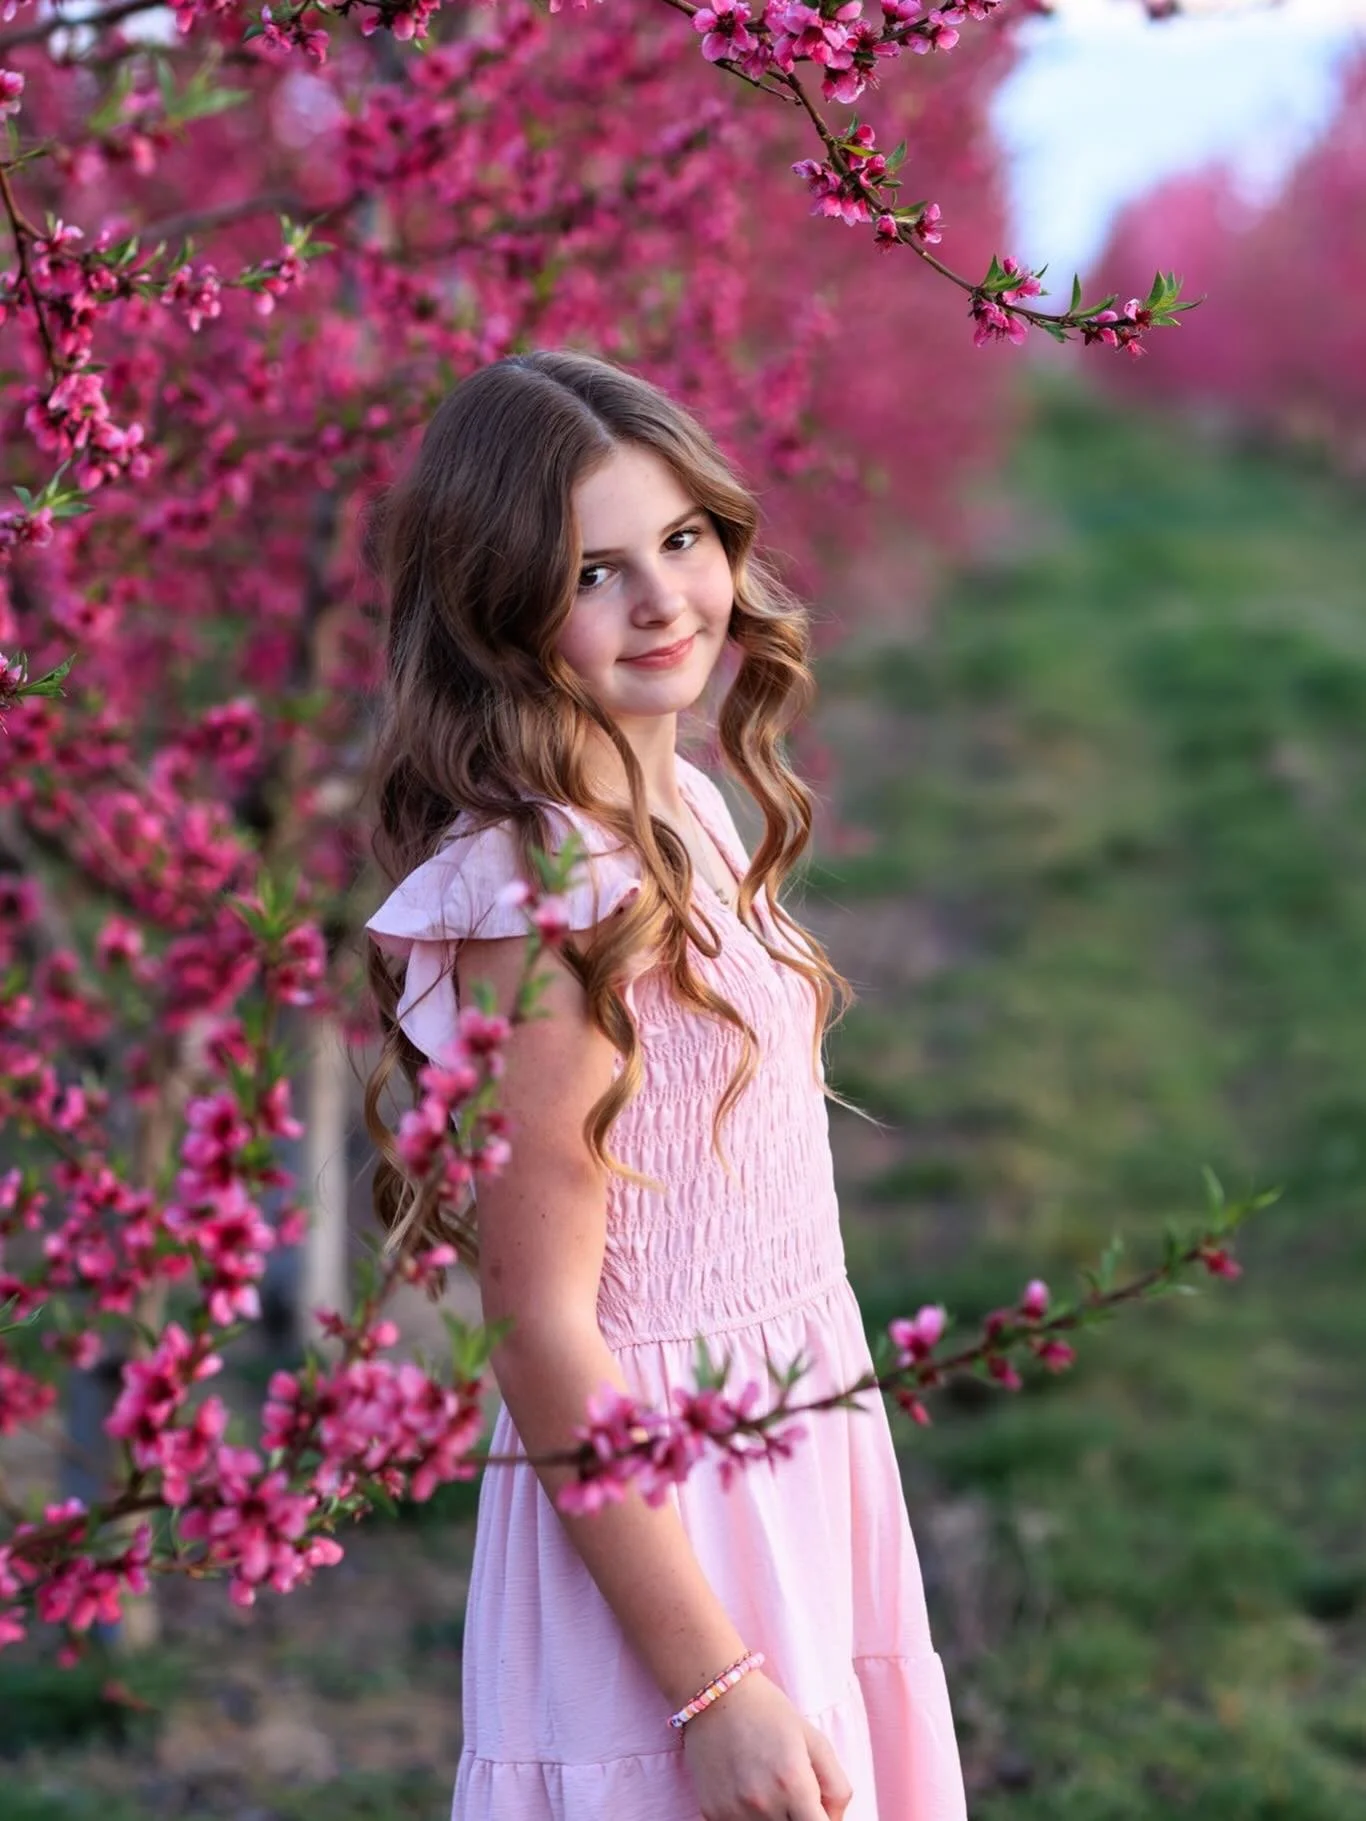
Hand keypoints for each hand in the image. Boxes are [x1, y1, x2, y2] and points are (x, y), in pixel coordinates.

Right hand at [680, 1668, 853, 1820]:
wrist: (714, 1695)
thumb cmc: (769, 1713)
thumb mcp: (814, 1740)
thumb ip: (836, 1786)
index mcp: (793, 1783)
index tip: (818, 1810)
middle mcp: (763, 1803)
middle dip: (799, 1818)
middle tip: (794, 1795)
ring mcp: (734, 1812)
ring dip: (774, 1818)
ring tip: (768, 1787)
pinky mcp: (712, 1813)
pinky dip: (749, 1817)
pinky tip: (746, 1789)